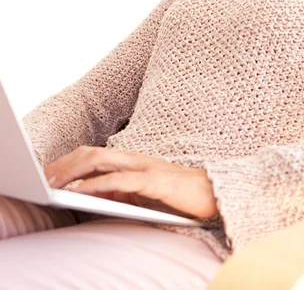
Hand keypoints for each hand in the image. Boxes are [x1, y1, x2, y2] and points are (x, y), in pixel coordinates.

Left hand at [44, 146, 218, 218]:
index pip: (93, 154)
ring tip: (54, 184)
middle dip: (64, 165)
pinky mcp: (154, 180)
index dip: (69, 162)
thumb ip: (120, 190)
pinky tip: (82, 191)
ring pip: (101, 161)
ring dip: (74, 172)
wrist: (215, 193)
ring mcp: (145, 167)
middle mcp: (135, 158)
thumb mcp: (143, 193)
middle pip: (91, 153)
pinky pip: (120, 180)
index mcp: (132, 160)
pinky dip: (97, 185)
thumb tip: (93, 195)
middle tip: (43, 178)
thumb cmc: (179, 194)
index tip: (48, 174)